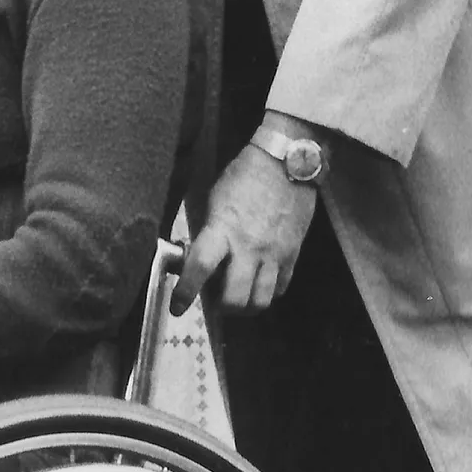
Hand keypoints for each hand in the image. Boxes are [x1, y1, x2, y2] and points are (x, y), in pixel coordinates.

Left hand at [172, 139, 316, 315]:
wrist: (288, 164)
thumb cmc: (244, 176)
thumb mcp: (215, 200)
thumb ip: (208, 231)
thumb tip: (196, 257)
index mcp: (223, 229)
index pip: (200, 268)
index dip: (186, 292)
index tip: (177, 307)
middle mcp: (249, 247)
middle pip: (236, 298)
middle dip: (222, 308)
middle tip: (214, 300)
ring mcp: (274, 254)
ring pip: (261, 301)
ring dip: (246, 307)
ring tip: (237, 297)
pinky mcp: (293, 255)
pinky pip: (281, 288)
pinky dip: (267, 293)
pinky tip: (258, 284)